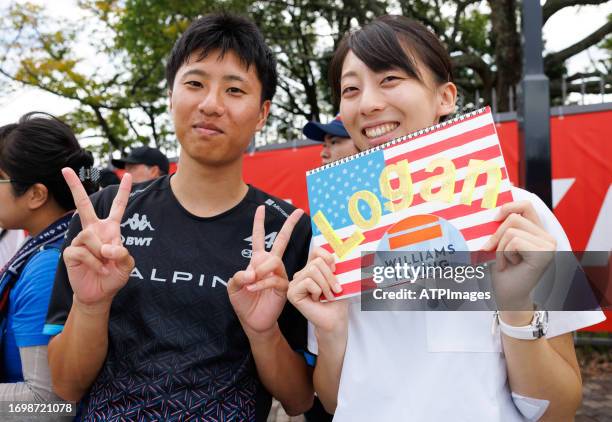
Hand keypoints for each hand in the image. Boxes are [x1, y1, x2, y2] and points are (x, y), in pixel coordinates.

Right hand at [62, 168, 134, 312]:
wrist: (100, 293)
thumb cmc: (114, 276)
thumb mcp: (127, 266)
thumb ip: (123, 254)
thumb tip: (108, 247)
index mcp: (111, 229)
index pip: (118, 207)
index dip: (123, 192)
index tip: (127, 175)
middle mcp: (94, 230)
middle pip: (83, 205)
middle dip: (74, 187)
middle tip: (65, 169)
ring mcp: (81, 240)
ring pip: (89, 236)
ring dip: (100, 253)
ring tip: (106, 265)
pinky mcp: (70, 251)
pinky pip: (82, 251)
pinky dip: (94, 262)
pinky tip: (98, 269)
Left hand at [228, 205, 303, 334]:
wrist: (253, 321)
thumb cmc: (243, 302)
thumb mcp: (233, 288)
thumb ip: (238, 276)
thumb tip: (252, 272)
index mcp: (257, 261)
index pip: (259, 238)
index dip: (259, 223)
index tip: (261, 208)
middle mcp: (271, 264)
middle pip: (282, 240)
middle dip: (290, 225)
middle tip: (299, 211)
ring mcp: (279, 274)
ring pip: (274, 261)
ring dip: (261, 269)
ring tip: (251, 281)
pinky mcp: (283, 287)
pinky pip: (274, 278)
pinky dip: (261, 282)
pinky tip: (252, 287)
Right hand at [287, 247, 347, 334]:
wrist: (335, 319)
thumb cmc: (337, 300)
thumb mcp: (339, 278)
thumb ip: (334, 265)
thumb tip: (338, 252)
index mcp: (311, 268)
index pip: (316, 251)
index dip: (328, 257)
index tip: (336, 270)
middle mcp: (301, 274)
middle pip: (316, 262)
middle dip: (330, 276)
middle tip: (336, 290)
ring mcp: (295, 283)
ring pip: (312, 271)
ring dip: (325, 285)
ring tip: (328, 296)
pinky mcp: (292, 292)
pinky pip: (308, 282)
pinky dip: (317, 291)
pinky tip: (316, 300)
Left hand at [482, 200, 555, 311]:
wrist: (506, 294)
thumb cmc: (502, 268)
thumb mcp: (501, 242)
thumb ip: (503, 226)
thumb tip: (492, 210)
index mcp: (538, 232)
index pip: (526, 206)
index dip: (508, 207)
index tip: (494, 218)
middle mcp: (548, 237)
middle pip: (514, 218)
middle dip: (497, 235)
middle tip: (493, 251)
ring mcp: (548, 245)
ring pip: (512, 231)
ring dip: (501, 248)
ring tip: (506, 261)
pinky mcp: (543, 254)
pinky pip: (514, 242)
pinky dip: (505, 254)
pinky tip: (510, 265)